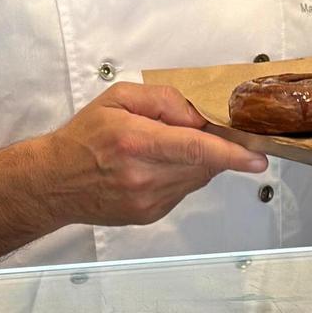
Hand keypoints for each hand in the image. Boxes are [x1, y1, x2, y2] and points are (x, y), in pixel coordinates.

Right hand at [29, 83, 268, 229]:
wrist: (53, 182)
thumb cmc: (84, 137)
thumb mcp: (119, 98)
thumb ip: (163, 100)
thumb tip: (197, 115)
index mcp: (135, 141)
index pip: (193, 148)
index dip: (230, 153)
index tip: (257, 158)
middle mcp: (143, 175)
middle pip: (201, 162)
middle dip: (213, 146)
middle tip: (200, 130)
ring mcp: (147, 200)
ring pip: (197, 177)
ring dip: (196, 160)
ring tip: (165, 148)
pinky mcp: (149, 214)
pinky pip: (183, 190)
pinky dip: (182, 174)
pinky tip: (157, 166)